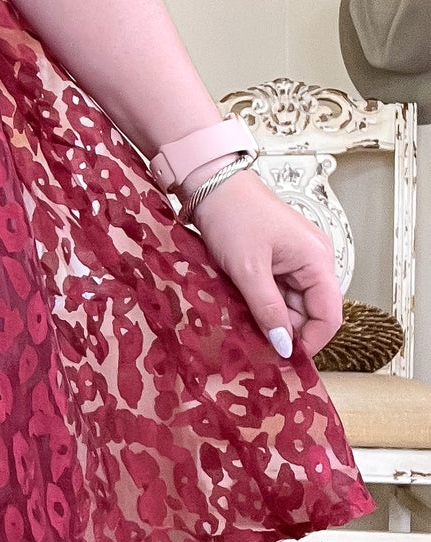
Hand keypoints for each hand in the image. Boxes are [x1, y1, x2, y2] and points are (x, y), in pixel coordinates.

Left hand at [187, 167, 342, 359]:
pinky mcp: (276, 259)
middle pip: (310, 312)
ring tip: (244, 324)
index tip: (284, 358)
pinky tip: (242, 309)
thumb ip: (267, 310)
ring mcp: (295, 259)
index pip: (330, 315)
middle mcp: (313, 261)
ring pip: (290, 304)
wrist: (211, 183)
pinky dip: (261, 302)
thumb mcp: (248, 270)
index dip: (310, 341)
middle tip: (257, 346)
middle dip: (286, 330)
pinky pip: (276, 291)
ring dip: (270, 317)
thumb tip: (284, 346)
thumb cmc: (233, 216)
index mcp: (317, 260)